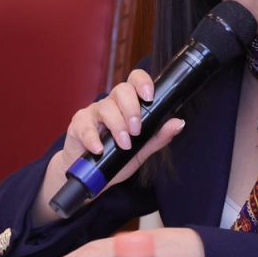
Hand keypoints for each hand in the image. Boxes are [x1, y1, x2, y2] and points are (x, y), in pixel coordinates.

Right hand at [32, 69, 186, 223]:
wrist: (89, 176)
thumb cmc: (116, 157)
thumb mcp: (141, 149)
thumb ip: (159, 136)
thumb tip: (179, 123)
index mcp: (128, 104)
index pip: (135, 80)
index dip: (143, 83)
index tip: (150, 97)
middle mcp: (110, 104)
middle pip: (121, 90)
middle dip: (132, 109)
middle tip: (136, 131)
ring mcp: (93, 113)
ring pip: (105, 107)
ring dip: (117, 126)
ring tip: (124, 144)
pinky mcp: (77, 125)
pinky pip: (85, 126)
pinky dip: (93, 138)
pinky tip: (99, 149)